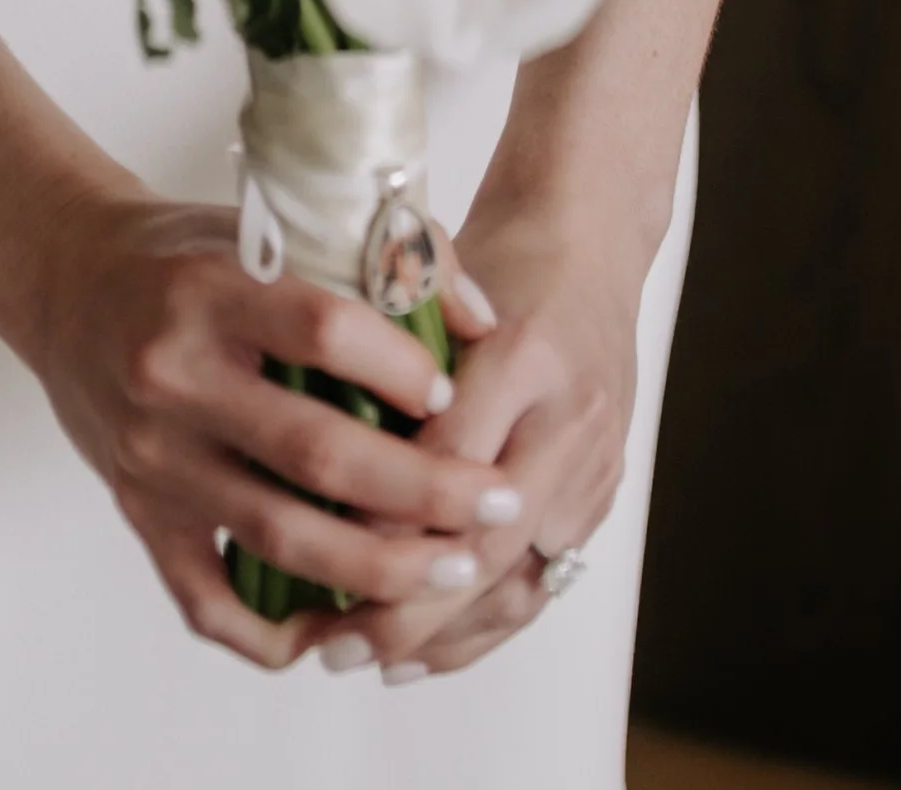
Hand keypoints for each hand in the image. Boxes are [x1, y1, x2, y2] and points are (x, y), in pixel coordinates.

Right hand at [25, 189, 530, 669]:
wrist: (66, 280)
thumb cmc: (184, 252)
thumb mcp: (267, 225)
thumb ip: (377, 258)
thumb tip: (483, 320)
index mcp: (211, 290)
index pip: (323, 331)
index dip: (401, 368)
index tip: (455, 391)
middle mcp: (174, 376)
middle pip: (318, 452)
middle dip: (425, 489)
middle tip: (494, 501)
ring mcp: (154, 457)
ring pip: (281, 537)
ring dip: (380, 566)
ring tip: (454, 569)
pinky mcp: (139, 515)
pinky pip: (208, 602)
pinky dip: (275, 634)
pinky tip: (338, 627)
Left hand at [305, 214, 641, 682]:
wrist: (592, 241)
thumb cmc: (497, 256)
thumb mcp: (433, 278)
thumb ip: (380, 341)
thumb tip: (299, 419)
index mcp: (524, 350)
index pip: (449, 453)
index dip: (381, 507)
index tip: (313, 545)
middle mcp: (569, 417)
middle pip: (489, 539)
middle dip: (406, 601)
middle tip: (332, 639)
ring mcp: (595, 465)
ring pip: (518, 582)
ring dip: (439, 633)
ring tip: (362, 657)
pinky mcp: (601, 495)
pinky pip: (541, 585)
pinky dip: (478, 627)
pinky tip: (419, 653)